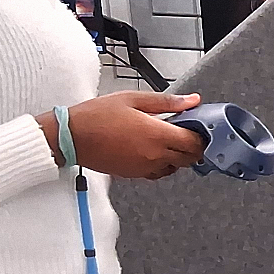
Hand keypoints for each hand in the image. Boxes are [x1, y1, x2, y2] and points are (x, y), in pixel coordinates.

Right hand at [37, 93, 206, 179]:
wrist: (72, 137)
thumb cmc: (97, 116)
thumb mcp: (133, 99)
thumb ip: (166, 102)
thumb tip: (191, 100)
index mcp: (156, 134)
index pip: (193, 142)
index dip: (201, 135)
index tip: (199, 127)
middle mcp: (154, 154)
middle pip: (190, 158)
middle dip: (194, 146)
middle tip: (187, 132)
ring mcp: (145, 167)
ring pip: (176, 167)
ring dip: (179, 156)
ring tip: (168, 139)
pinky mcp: (135, 174)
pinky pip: (159, 173)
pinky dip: (164, 164)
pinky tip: (154, 150)